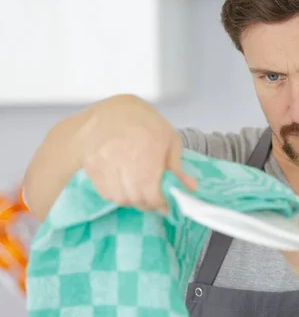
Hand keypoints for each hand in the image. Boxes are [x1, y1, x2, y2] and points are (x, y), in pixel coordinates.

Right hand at [80, 95, 195, 211]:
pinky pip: (105, 193)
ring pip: (119, 198)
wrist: (113, 112)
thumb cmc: (147, 125)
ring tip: (138, 188)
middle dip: (147, 203)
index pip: (151, 192)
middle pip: (135, 198)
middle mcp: (123, 159)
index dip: (160, 203)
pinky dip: (116, 194)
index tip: (165, 204)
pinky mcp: (91, 167)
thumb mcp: (170, 140)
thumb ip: (177, 168)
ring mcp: (104, 164)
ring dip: (132, 199)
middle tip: (153, 197)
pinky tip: (123, 183)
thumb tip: (189, 189)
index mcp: (147, 151)